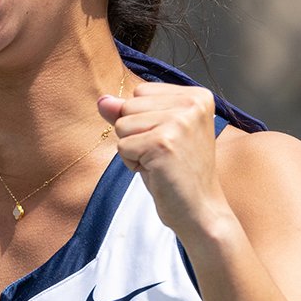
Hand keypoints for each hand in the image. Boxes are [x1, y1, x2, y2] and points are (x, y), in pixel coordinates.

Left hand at [98, 81, 230, 240]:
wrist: (199, 209)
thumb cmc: (177, 172)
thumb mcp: (154, 133)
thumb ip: (129, 112)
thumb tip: (102, 99)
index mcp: (196, 96)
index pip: (140, 91)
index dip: (142, 120)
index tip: (166, 140)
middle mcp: (191, 103)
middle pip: (129, 106)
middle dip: (135, 134)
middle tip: (161, 154)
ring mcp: (178, 122)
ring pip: (122, 125)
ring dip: (132, 149)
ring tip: (158, 162)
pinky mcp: (163, 143)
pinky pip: (122, 146)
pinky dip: (131, 163)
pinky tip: (155, 171)